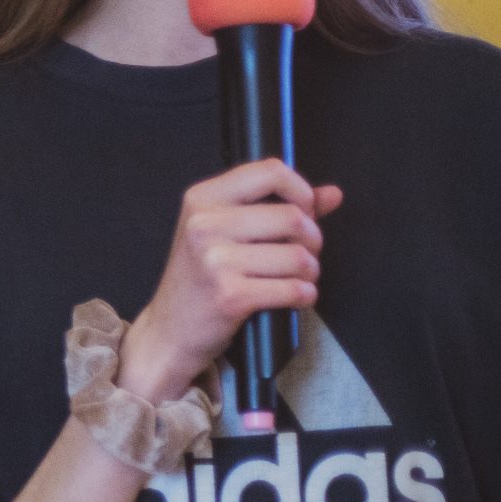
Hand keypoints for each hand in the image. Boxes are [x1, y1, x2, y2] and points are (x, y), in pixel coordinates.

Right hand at [123, 159, 343, 401]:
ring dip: (309, 273)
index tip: (304, 211)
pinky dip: (303, 296)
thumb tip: (332, 194)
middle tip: (300, 254)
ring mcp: (214, 260)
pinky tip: (289, 297)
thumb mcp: (225, 232)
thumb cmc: (200, 279)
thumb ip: (278, 207)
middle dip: (312, 240)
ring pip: (299, 256)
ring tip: (293, 279)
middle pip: (293, 216)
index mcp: (201, 199)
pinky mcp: (230, 295)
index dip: (300, 190)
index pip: (270, 171)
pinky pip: (294, 289)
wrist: (169, 330)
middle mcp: (204, 224)